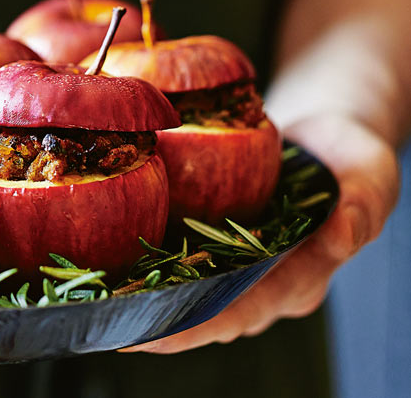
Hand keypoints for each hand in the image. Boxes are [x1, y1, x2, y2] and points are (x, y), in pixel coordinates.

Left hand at [122, 113, 398, 352]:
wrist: (327, 132)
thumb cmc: (352, 155)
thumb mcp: (369, 175)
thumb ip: (360, 207)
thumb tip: (344, 232)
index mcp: (300, 277)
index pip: (244, 309)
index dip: (197, 323)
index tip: (151, 334)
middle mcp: (264, 279)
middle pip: (206, 309)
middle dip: (157, 319)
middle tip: (105, 323)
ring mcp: (239, 260)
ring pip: (188, 288)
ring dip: (144, 296)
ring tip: (95, 300)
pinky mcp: (218, 235)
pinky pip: (180, 254)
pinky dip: (147, 260)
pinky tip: (109, 258)